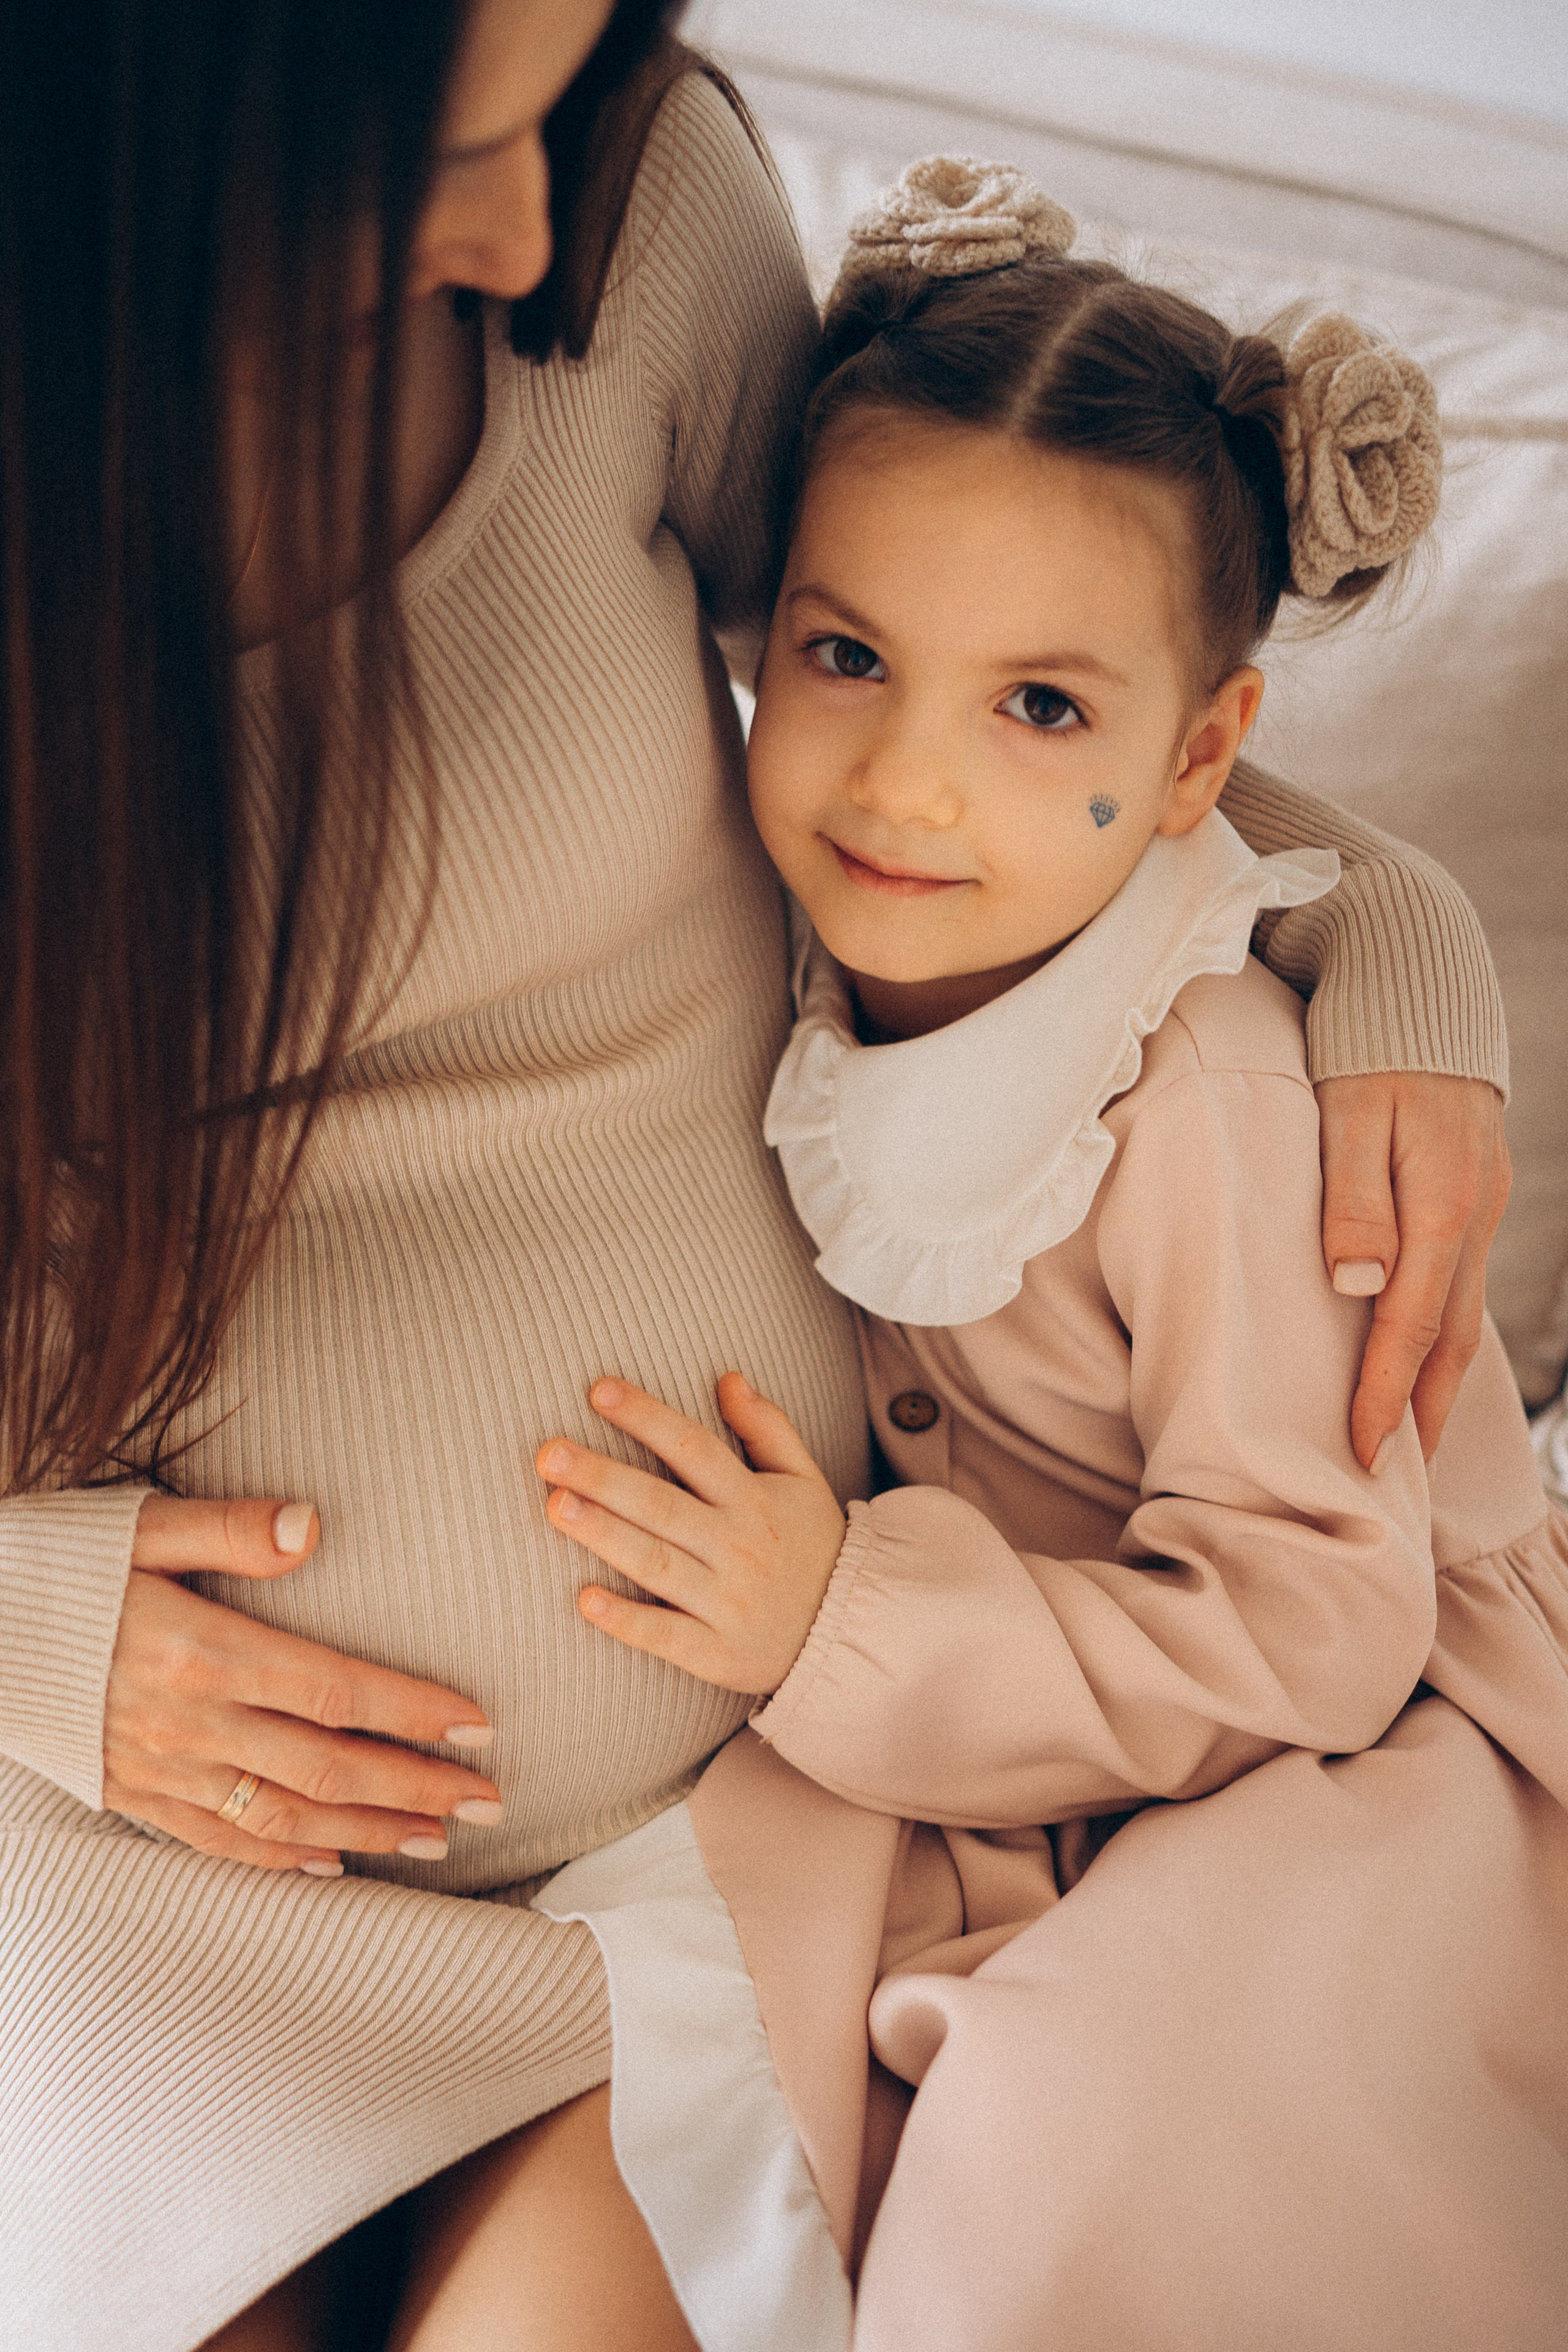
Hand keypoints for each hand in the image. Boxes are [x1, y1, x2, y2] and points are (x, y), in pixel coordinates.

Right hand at [105, 1495, 503, 1874]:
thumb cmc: (52, 1565)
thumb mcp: (138, 1524)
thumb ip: (230, 1527)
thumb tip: (311, 1527)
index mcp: (202, 1652)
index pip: (334, 1689)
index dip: (411, 1710)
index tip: (475, 1723)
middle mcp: (188, 1724)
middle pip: (326, 1766)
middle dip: (415, 1786)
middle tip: (489, 1799)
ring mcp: (159, 1770)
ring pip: (283, 1818)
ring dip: (366, 1831)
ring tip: (437, 1838)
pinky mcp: (130, 1796)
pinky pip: (217, 1843)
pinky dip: (280, 1860)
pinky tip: (329, 1864)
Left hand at [537, 1374, 846, 1693]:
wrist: (853, 1633)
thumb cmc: (815, 1547)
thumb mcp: (804, 1480)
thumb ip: (767, 1428)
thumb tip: (728, 1378)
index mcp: (754, 1499)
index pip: (693, 1447)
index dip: (646, 1416)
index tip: (597, 1390)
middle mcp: (738, 1546)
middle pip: (661, 1504)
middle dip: (603, 1477)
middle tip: (549, 1454)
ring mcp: (727, 1602)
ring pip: (656, 1563)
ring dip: (604, 1535)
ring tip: (555, 1507)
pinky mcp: (717, 1653)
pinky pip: (666, 1636)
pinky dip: (627, 1620)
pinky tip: (585, 1600)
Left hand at [1316, 1073, 1510, 1468]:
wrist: (1418, 985)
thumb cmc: (1365, 1045)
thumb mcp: (1347, 1112)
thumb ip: (1350, 1198)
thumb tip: (1356, 1283)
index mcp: (1438, 1203)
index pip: (1410, 1324)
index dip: (1386, 1394)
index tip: (1363, 1452)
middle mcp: (1470, 1214)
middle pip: (1449, 1335)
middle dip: (1421, 1409)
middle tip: (1393, 1475)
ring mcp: (1479, 1205)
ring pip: (1462, 1313)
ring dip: (1437, 1379)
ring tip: (1408, 1435)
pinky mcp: (1471, 1194)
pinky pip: (1462, 1281)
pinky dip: (1443, 1332)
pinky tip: (1423, 1355)